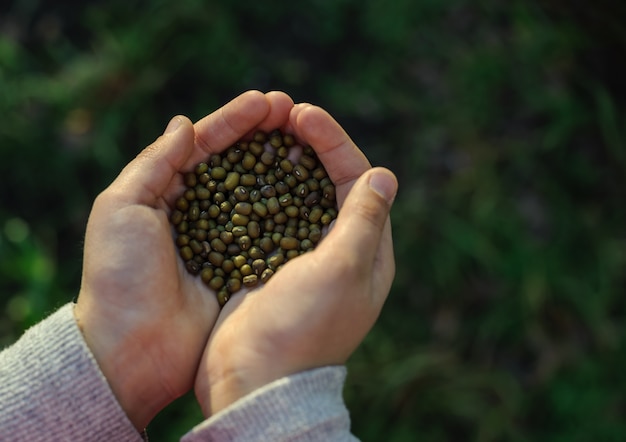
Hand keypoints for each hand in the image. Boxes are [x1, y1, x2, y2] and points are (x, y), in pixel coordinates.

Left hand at [73, 90, 295, 429]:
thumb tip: (185, 123)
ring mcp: (222, 239)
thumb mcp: (121, 209)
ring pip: (257, 193)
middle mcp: (197, 211)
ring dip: (281, 166)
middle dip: (264, 135)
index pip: (204, 145)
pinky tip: (311, 190)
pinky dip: (288, 209)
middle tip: (295, 112)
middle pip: (237, 163)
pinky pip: (269, 232)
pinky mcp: (241, 267)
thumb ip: (154, 164)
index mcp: (164, 192)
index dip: (235, 121)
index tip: (268, 102)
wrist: (132, 349)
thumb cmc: (119, 275)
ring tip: (310, 141)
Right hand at [194, 103, 397, 415]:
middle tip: (281, 113)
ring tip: (260, 132)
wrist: (255, 380)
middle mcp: (338, 251)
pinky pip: (269, 216)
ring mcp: (302, 258)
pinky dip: (259, 190)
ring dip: (282, 162)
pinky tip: (240, 170)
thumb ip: (363, 221)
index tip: (303, 116)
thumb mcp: (342, 271)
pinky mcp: (269, 265)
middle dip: (309, 145)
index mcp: (366, 251)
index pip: (357, 180)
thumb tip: (385, 174)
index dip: (334, 142)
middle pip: (327, 182)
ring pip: (296, 195)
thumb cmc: (302, 327)